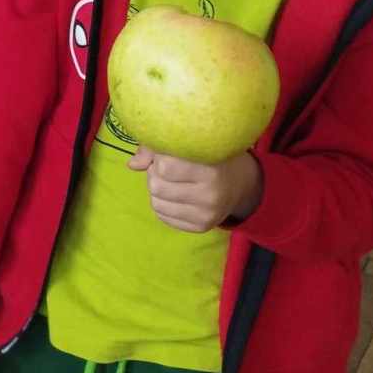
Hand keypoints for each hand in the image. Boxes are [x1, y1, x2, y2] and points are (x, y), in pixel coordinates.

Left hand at [127, 146, 262, 232]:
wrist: (240, 182)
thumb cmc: (208, 156)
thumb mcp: (190, 145)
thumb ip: (157, 149)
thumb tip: (132, 165)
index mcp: (210, 168)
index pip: (164, 166)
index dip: (159, 158)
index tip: (167, 153)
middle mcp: (211, 194)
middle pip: (156, 186)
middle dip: (154, 174)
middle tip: (166, 168)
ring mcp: (207, 214)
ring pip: (156, 203)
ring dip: (156, 190)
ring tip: (170, 181)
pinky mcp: (202, 227)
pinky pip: (163, 217)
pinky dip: (162, 204)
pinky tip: (175, 195)